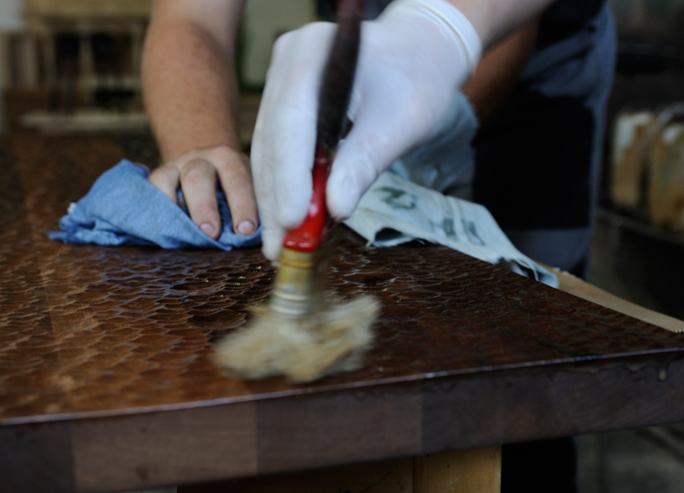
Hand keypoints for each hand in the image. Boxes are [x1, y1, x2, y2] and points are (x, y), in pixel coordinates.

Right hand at [148, 146, 257, 238]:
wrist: (210, 166)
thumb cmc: (233, 190)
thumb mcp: (248, 192)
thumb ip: (249, 211)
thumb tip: (249, 241)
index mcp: (230, 161)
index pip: (238, 179)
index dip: (243, 205)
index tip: (246, 231)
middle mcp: (201, 159)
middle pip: (198, 177)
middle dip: (204, 207)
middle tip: (211, 234)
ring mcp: (176, 166)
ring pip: (167, 179)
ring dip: (173, 209)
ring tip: (182, 234)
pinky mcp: (159, 175)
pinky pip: (151, 188)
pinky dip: (156, 207)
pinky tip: (164, 228)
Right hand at [251, 0, 481, 258]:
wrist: (417, 55)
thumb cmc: (415, 81)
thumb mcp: (399, 122)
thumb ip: (365, 162)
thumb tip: (336, 208)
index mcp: (313, 53)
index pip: (291, 119)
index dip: (289, 174)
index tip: (293, 220)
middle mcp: (287, 64)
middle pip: (272, 139)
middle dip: (277, 197)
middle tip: (280, 248)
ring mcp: (280, 82)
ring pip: (267, 150)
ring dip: (274, 200)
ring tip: (280, 244)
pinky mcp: (283, 104)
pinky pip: (276, 151)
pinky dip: (283, 187)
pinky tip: (288, 220)